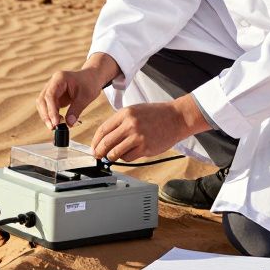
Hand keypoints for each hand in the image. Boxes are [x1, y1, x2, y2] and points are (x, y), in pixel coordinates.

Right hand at [36, 67, 104, 129]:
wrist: (91, 78)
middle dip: (46, 114)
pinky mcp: (54, 96)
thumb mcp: (85, 97)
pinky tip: (58, 122)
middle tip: (52, 127)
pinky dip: (51, 115)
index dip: (51, 110)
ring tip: (55, 126)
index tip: (55, 122)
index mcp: (59, 78)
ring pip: (42, 104)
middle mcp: (52, 83)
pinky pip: (48, 107)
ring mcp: (51, 89)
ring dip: (47, 116)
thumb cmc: (90, 83)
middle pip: (42, 100)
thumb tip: (69, 124)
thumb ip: (76, 110)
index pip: (50, 95)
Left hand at [91, 94, 211, 161]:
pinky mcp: (145, 148)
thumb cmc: (156, 115)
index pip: (103, 129)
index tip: (93, 147)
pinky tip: (128, 154)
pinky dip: (125, 158)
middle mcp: (130, 124)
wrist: (176, 118)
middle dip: (99, 152)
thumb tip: (105, 138)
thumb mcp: (134, 111)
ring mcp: (138, 137)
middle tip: (97, 156)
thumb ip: (120, 123)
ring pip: (116, 152)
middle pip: (107, 142)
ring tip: (112, 157)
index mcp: (125, 113)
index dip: (95, 141)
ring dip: (111, 157)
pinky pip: (128, 157)